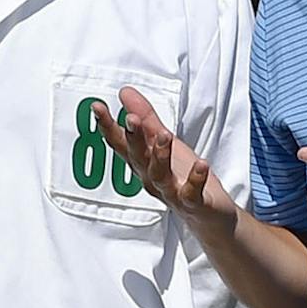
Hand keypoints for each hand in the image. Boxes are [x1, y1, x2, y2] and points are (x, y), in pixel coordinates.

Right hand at [93, 88, 237, 235]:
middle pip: (137, 158)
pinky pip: (191, 194)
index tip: (97, 106)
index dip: (108, 126)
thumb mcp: (164, 144)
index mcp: (142, 163)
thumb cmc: (183, 178)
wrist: (210, 215)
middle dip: (133, 138)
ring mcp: (171, 193)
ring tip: (165, 135)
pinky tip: (201, 164)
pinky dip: (195, 180)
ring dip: (160, 156)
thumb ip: (146, 120)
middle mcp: (151, 179)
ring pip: (159, 176)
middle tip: (131, 117)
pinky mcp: (193, 204)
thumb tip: (125, 92)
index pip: (121, 143)